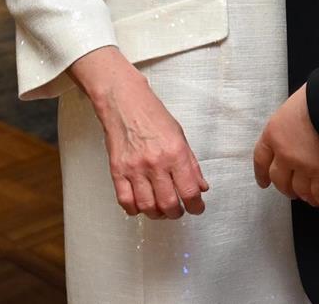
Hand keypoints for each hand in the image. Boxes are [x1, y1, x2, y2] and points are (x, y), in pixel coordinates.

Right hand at [69, 46, 209, 219]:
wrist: (125, 104)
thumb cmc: (154, 117)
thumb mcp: (181, 137)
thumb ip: (192, 165)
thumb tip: (201, 187)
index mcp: (175, 153)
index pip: (189, 190)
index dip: (196, 205)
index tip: (197, 208)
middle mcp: (156, 163)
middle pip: (168, 203)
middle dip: (177, 213)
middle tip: (179, 211)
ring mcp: (135, 169)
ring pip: (147, 206)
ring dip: (157, 214)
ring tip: (162, 211)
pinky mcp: (117, 171)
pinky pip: (126, 201)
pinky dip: (135, 210)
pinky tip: (142, 205)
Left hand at [253, 84, 318, 209]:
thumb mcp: (296, 104)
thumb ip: (291, 122)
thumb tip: (299, 130)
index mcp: (274, 133)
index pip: (261, 158)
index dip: (262, 174)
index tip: (264, 183)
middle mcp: (284, 153)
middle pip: (279, 179)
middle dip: (285, 188)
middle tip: (291, 193)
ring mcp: (303, 165)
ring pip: (299, 189)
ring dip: (304, 196)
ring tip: (310, 199)